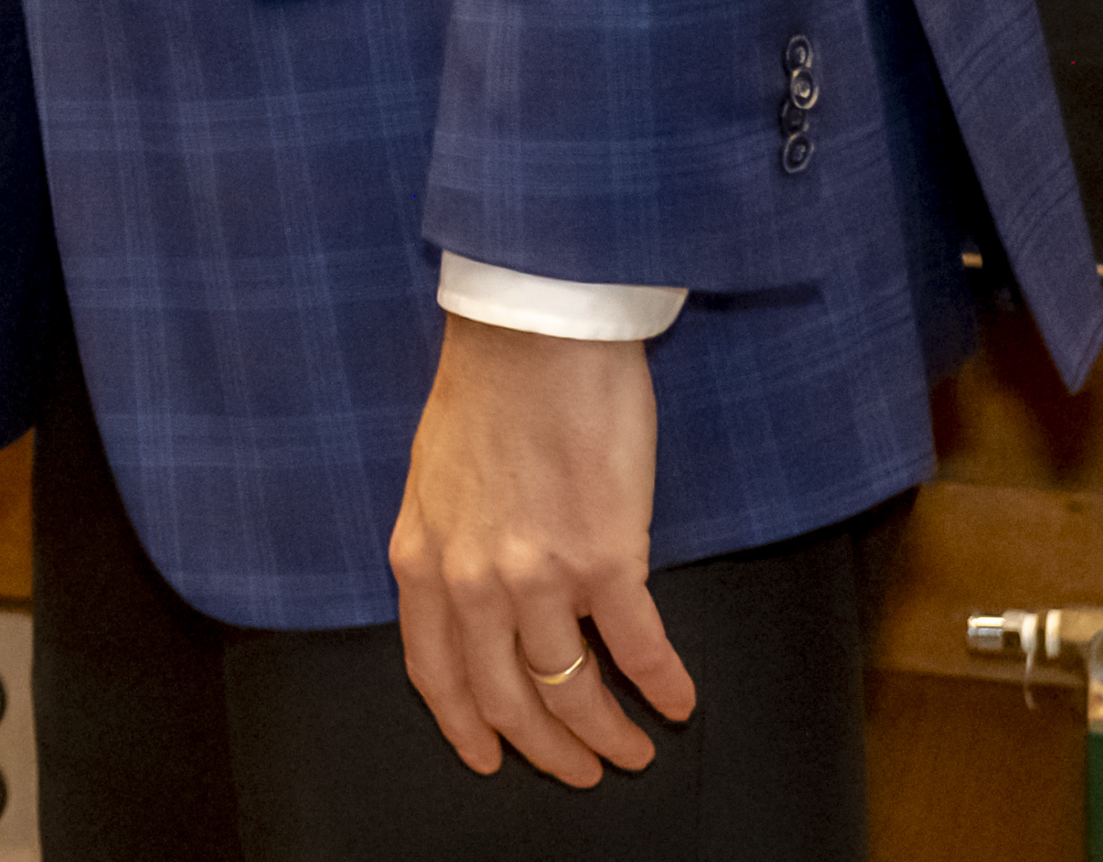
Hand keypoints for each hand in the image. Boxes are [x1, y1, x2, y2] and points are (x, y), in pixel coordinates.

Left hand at [384, 315, 695, 784]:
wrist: (534, 332)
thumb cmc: (487, 388)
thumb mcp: (433, 477)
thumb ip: (444, 546)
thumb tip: (470, 598)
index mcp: (422, 559)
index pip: (436, 672)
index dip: (466, 725)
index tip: (490, 757)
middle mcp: (472, 580)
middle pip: (506, 698)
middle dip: (546, 749)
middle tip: (580, 771)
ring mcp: (538, 575)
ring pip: (571, 688)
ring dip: (607, 733)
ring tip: (633, 750)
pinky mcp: (606, 559)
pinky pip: (639, 647)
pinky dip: (662, 685)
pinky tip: (679, 701)